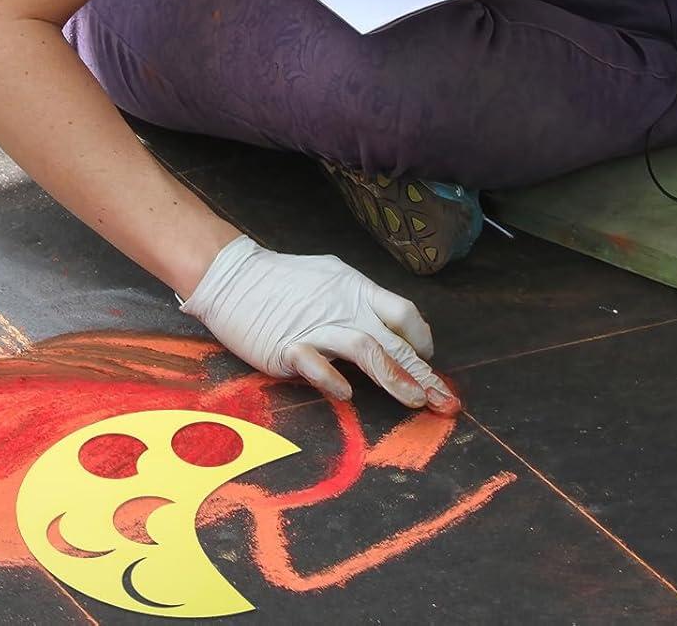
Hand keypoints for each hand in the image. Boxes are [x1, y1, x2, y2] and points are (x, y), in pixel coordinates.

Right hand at [181, 235, 458, 412]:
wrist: (232, 276)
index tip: (427, 360)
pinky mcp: (286, 346)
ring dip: (393, 378)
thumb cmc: (282, 281)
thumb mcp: (328, 280)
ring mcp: (314, 326)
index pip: (401, 312)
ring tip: (415, 402)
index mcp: (353, 288)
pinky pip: (315, 363)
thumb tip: (388, 333)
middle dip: (422, 372)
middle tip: (444, 401)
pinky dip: (332, 378)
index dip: (421, 339)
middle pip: (391, 339)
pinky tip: (347, 395)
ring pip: (364, 350)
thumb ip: (357, 305)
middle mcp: (341, 306)